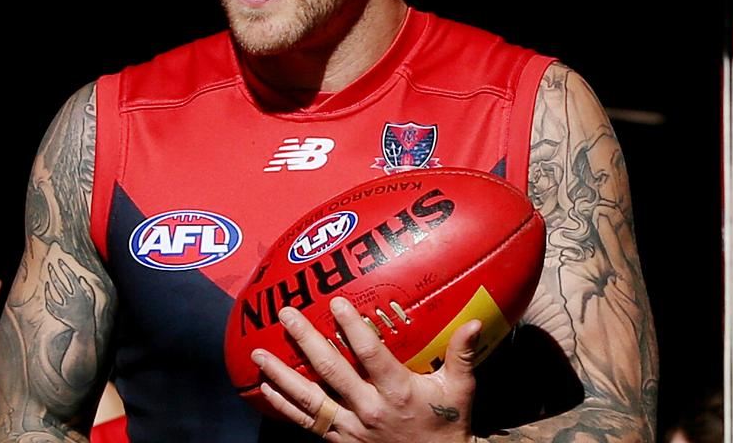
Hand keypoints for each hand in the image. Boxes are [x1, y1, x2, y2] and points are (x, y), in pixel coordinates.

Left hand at [43, 258, 95, 333]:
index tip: (60, 261)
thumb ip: (87, 286)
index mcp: (81, 294)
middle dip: (54, 273)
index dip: (65, 268)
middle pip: (60, 284)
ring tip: (48, 277)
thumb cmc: (88, 309)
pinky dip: (48, 295)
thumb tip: (80, 277)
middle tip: (50, 265)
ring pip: (53, 293)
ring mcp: (64, 307)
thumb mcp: (92, 297)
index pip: (71, 277)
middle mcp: (72, 300)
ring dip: (50, 283)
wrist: (84, 327)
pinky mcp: (58, 314)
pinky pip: (50, 303)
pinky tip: (47, 289)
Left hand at [252, 296, 480, 441]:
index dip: (352, 328)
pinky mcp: (340, 441)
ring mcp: (350, 427)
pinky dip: (284, 406)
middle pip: (330, 371)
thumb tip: (473, 323)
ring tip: (259, 354)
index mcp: (396, 391)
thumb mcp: (460, 390)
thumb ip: (461, 354)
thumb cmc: (447, 425)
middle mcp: (368, 408)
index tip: (336, 304)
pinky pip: (305, 423)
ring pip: (308, 399)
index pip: (369, 354)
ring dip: (281, 375)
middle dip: (305, 340)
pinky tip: (267, 390)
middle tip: (286, 315)